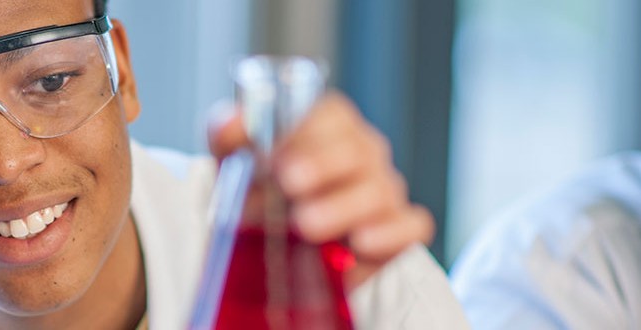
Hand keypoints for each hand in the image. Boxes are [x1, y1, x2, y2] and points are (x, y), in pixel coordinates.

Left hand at [206, 92, 433, 287]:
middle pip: (357, 150)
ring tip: (305, 225)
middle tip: (288, 185)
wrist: (272, 245)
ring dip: (342, 206)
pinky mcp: (400, 231)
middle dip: (322, 166)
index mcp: (329, 128)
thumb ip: (229, 134)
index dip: (307, 130)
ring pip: (379, 190)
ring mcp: (385, 191)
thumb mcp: (236, 160)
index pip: (333, 114)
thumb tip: (231, 123)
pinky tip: (361, 242)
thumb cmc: (260, 190)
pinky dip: (391, 233)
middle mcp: (363, 154)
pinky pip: (411, 226)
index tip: (275, 154)